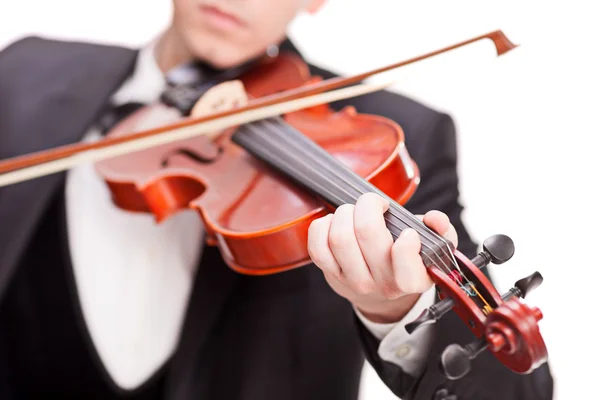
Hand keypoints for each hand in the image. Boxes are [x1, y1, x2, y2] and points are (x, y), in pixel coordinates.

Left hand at [307, 192, 457, 323]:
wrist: (382, 287)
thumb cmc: (408, 258)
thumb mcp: (433, 246)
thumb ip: (441, 230)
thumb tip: (435, 219)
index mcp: (414, 279)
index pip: (407, 268)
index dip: (406, 245)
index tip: (407, 232)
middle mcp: (382, 283)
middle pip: (366, 233)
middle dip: (368, 205)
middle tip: (374, 204)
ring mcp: (354, 280)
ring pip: (340, 238)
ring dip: (345, 213)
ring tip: (354, 211)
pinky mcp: (330, 274)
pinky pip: (317, 246)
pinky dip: (323, 226)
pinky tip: (335, 222)